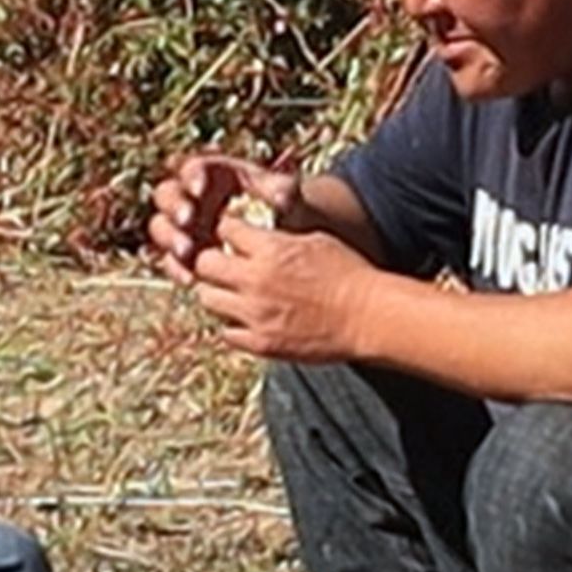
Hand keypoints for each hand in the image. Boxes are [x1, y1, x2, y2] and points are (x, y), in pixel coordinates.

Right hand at [148, 151, 300, 281]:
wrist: (287, 238)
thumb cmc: (283, 207)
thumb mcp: (286, 195)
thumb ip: (281, 189)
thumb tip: (282, 195)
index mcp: (211, 173)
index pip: (192, 167)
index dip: (191, 176)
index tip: (199, 188)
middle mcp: (190, 197)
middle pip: (167, 194)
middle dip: (174, 206)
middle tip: (187, 220)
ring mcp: (183, 226)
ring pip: (161, 226)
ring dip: (170, 238)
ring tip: (187, 252)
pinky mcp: (183, 253)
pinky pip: (169, 259)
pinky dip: (176, 269)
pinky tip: (189, 279)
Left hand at [192, 206, 375, 361]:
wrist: (368, 316)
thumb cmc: (349, 275)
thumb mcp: (314, 240)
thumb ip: (278, 239)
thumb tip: (256, 236)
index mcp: (271, 249)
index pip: (225, 229)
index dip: (227, 230)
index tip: (231, 236)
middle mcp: (256, 281)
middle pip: (204, 264)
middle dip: (211, 261)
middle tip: (222, 265)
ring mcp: (255, 314)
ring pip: (207, 299)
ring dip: (217, 293)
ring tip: (233, 293)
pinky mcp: (261, 343)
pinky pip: (226, 333)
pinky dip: (232, 325)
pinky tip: (247, 319)